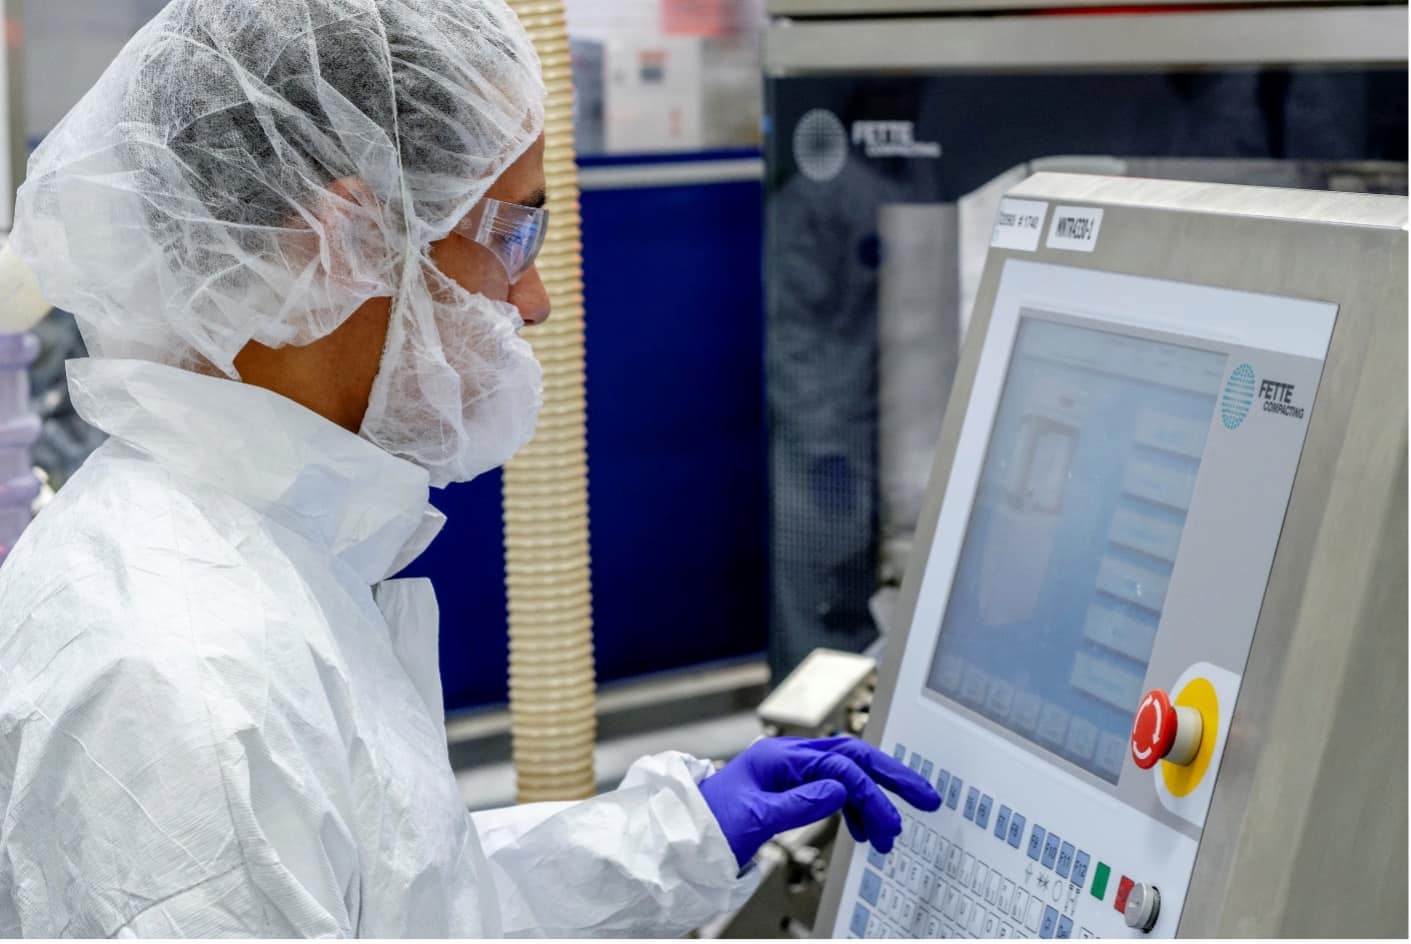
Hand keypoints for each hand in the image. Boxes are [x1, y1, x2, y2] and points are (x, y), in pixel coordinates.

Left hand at [698, 737, 941, 867]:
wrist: (686, 836)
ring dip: (873, 802)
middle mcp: (790, 758)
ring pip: (848, 776)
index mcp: (781, 757)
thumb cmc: (710, 823)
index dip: (869, 794)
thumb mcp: (754, 817)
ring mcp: (793, 773)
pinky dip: (855, 809)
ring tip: (888, 834)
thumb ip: (799, 803)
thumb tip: (841, 791)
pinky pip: (835, 792)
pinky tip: (862, 830)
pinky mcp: (793, 789)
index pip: (840, 767)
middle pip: (853, 758)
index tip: (888, 823)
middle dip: (891, 777)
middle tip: (926, 796)